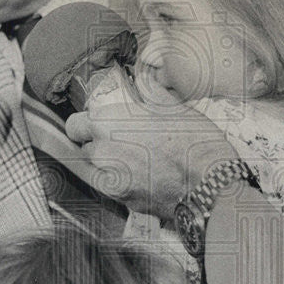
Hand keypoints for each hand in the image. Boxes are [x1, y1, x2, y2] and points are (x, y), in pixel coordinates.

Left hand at [65, 75, 237, 221]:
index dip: (86, 124)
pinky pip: (114, 189)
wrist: (209, 184)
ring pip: (97, 171)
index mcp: (106, 124)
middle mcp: (101, 154)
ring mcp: (110, 182)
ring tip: (135, 160)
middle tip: (125, 139)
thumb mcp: (172, 106)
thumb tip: (144, 81)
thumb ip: (149, 92)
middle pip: (86, 149)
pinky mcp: (124, 202)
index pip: (74, 125)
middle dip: (100, 144)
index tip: (99, 123)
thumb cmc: (192, 142)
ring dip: (109, 165)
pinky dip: (123, 183)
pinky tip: (144, 176)